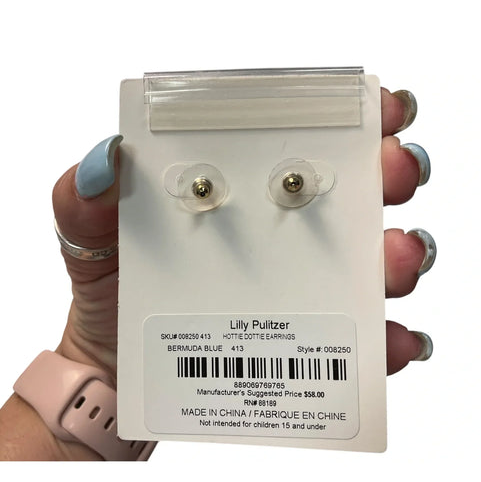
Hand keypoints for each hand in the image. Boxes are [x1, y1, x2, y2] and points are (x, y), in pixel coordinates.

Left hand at [52, 88, 433, 377]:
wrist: (118, 369)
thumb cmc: (111, 295)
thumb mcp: (88, 238)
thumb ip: (84, 199)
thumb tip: (107, 160)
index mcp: (236, 191)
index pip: (298, 140)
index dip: (348, 119)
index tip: (378, 112)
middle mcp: (278, 232)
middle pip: (355, 193)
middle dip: (387, 174)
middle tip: (390, 176)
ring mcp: (299, 286)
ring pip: (372, 262)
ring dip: (396, 257)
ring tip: (391, 264)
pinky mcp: (306, 341)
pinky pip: (358, 342)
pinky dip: (384, 341)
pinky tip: (388, 343)